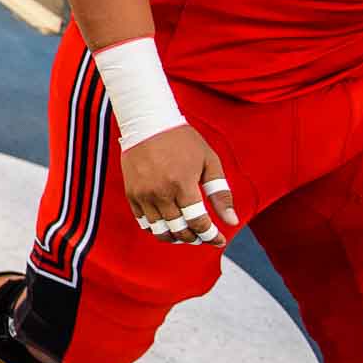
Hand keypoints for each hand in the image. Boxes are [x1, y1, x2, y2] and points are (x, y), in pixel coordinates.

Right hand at [120, 124, 238, 246]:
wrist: (147, 123)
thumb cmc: (183, 141)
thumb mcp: (209, 162)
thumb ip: (220, 193)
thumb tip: (231, 221)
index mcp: (182, 184)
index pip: (198, 222)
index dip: (211, 236)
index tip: (219, 239)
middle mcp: (160, 193)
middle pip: (179, 230)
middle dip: (195, 238)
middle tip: (203, 235)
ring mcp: (143, 194)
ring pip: (159, 230)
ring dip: (175, 237)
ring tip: (186, 233)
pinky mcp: (131, 193)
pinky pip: (143, 221)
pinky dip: (157, 228)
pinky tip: (168, 223)